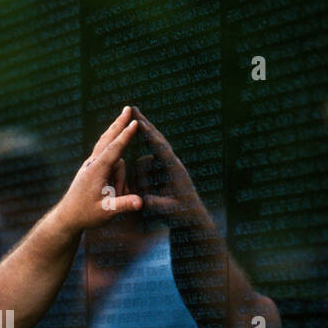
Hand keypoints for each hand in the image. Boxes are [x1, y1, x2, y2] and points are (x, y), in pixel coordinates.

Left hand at [51, 107, 142, 231]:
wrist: (67, 217)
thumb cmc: (86, 214)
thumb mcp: (106, 212)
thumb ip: (123, 205)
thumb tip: (140, 202)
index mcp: (96, 170)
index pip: (114, 149)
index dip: (125, 136)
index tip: (134, 123)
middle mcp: (92, 163)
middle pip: (108, 138)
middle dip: (119, 123)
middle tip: (128, 108)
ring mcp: (91, 164)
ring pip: (114, 159)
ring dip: (120, 177)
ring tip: (114, 196)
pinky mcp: (91, 168)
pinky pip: (107, 158)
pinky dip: (115, 156)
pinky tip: (118, 160)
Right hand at [129, 107, 203, 223]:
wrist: (193, 219)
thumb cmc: (182, 215)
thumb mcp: (166, 212)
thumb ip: (154, 204)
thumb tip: (141, 199)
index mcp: (174, 169)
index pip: (160, 147)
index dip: (149, 133)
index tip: (139, 120)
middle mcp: (171, 164)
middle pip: (156, 140)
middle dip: (145, 125)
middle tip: (133, 108)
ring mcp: (167, 167)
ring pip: (144, 163)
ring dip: (141, 178)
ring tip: (140, 170)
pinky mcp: (163, 172)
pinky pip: (146, 169)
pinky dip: (140, 176)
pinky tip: (137, 186)